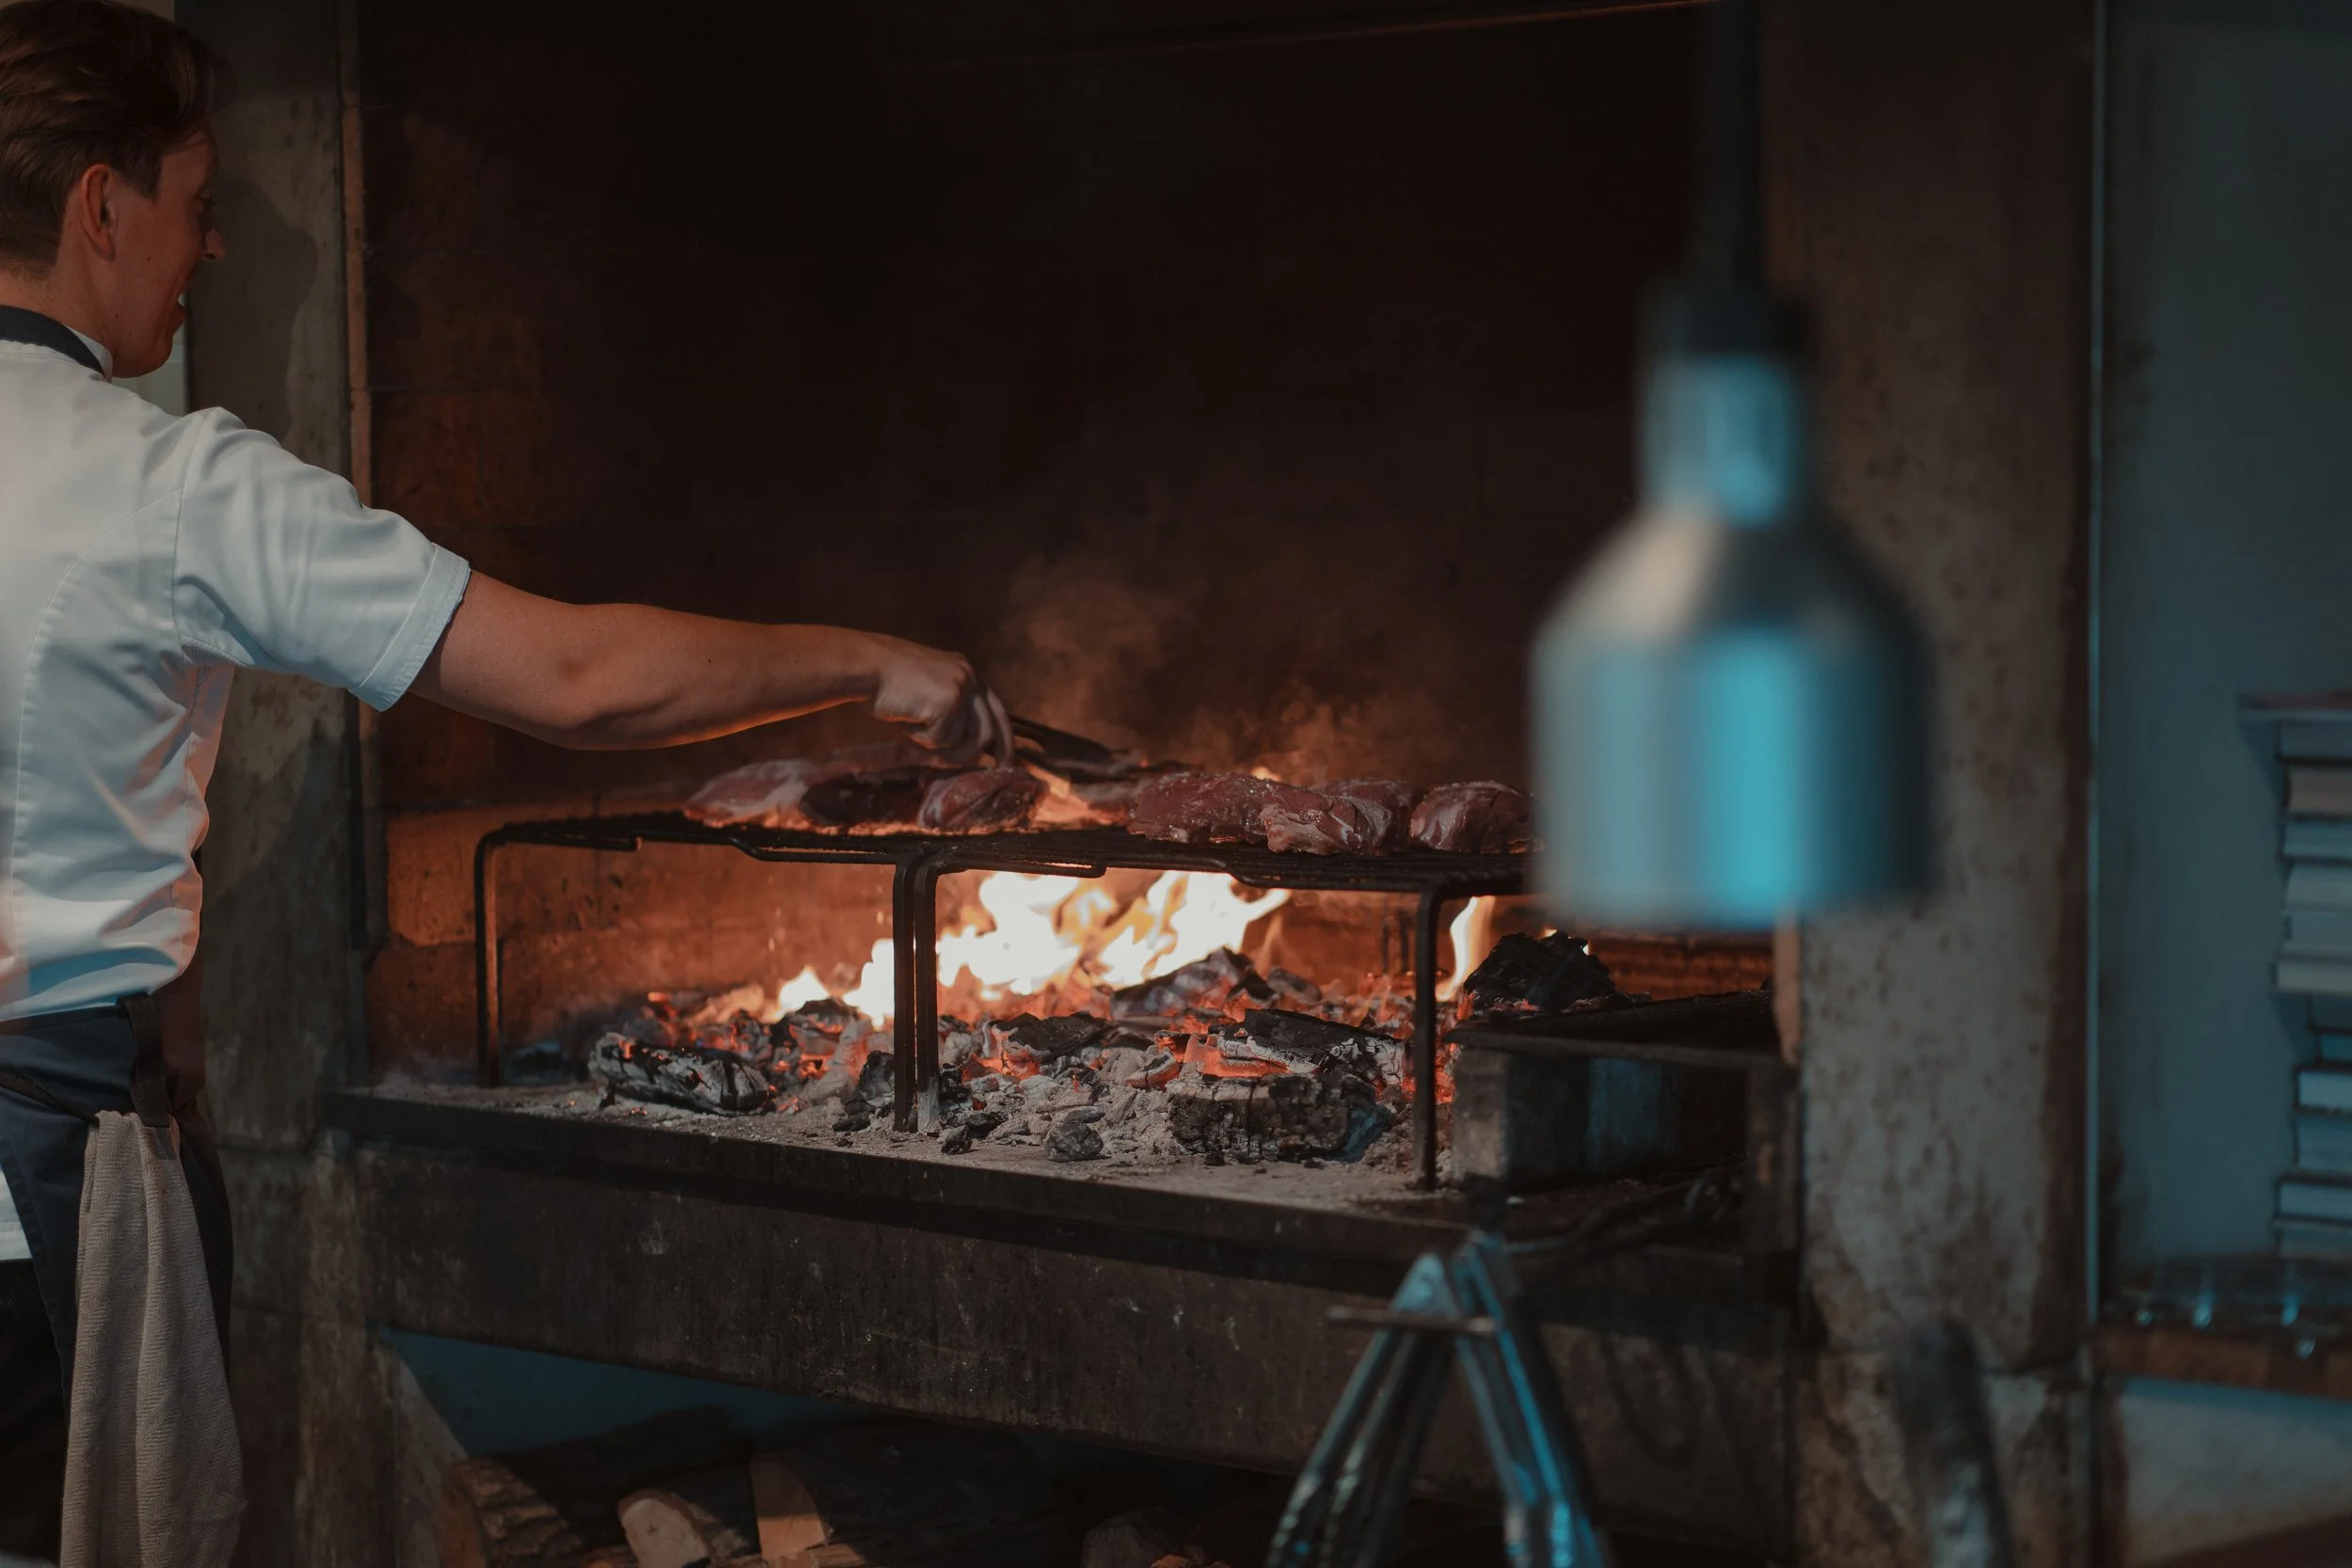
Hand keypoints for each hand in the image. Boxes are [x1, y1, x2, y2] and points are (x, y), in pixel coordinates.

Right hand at [867, 636, 1012, 763]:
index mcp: (966, 671)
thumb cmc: (886, 682)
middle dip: (984, 755)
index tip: (1005, 759)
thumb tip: (970, 748)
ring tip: (916, 729)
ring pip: (966, 739)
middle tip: (984, 772)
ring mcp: (961, 687)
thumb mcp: (928, 691)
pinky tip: (907, 720)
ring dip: (940, 746)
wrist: (864, 666)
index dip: (1003, 736)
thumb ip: (950, 711)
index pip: (996, 709)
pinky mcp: (948, 701)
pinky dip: (922, 739)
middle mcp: (969, 676)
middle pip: (989, 729)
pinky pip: (942, 739)